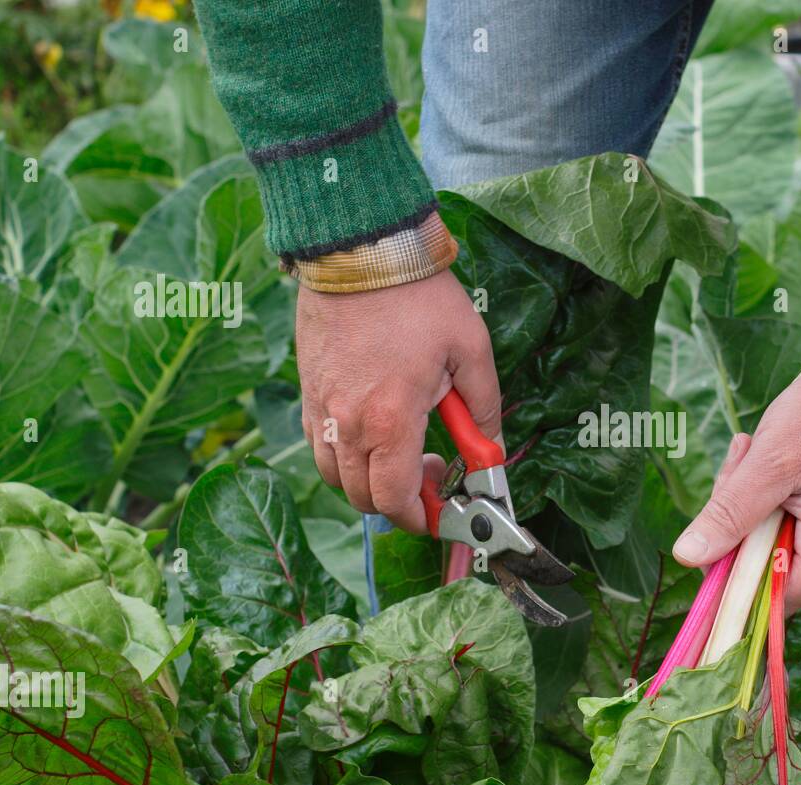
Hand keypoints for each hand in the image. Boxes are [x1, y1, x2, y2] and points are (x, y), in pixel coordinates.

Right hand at [295, 265, 500, 532]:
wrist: (362, 249)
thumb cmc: (420, 297)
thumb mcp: (470, 350)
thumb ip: (483, 410)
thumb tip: (492, 451)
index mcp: (391, 419)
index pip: (395, 500)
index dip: (421, 520)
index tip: (442, 516)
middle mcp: (348, 423)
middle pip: (363, 497)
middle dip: (399, 503)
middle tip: (430, 476)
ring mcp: (322, 408)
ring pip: (335, 477)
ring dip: (368, 482)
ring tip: (400, 454)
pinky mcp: (308, 390)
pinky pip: (319, 445)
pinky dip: (343, 456)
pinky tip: (372, 432)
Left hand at [672, 360, 800, 610]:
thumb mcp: (771, 462)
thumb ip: (730, 512)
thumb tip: (687, 556)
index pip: (775, 594)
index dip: (735, 581)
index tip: (704, 550)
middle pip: (765, 561)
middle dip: (737, 520)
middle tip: (735, 468)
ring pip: (767, 532)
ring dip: (746, 495)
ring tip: (748, 447)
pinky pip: (780, 510)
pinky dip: (761, 485)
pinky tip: (756, 450)